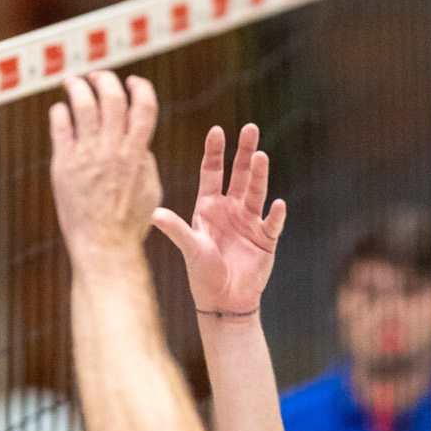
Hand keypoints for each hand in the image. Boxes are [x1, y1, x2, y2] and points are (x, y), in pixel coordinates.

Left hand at [49, 72, 162, 263]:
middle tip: (98, 76)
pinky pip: (60, 127)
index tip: (133, 82)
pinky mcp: (64, 164)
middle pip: (111, 98)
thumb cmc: (129, 223)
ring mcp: (87, 154)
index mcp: (136, 152)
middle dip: (106, 80)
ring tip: (73, 81)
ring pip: (83, 105)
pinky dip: (60, 112)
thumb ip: (145, 161)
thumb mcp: (151, 189)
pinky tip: (59, 109)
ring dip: (78, 87)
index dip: (140, 88)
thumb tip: (139, 142)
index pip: (143, 106)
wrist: (104, 245)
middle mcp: (112, 148)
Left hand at [153, 124, 285, 316]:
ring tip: (261, 156)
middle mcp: (231, 210)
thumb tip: (153, 214)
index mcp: (209, 207)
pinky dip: (275, 214)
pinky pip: (272, 222)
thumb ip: (175, 229)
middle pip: (239, 174)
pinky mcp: (266, 239)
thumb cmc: (202, 275)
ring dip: (259, 175)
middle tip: (250, 128)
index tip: (217, 130)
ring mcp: (250, 222)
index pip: (212, 172)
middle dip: (244, 152)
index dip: (215, 152)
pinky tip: (277, 203)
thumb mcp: (189, 248)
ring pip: (256, 192)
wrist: (224, 301)